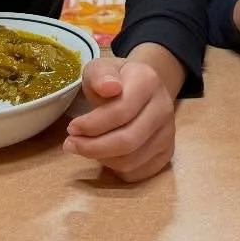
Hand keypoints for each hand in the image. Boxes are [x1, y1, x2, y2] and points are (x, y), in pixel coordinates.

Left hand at [64, 44, 181, 181]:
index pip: (121, 111)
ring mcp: (168, 134)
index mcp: (148, 82)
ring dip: (101, 159)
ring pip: (132, 160)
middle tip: (71, 144)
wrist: (143, 89)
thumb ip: (100, 75)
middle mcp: (164, 109)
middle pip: (128, 140)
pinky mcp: (166, 153)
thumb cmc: (115, 80)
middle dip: (93, 147)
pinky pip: (137, 173)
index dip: (93, 124)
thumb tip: (109, 88)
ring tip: (85, 147)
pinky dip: (114, 169)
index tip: (72, 127)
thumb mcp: (101, 68)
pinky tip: (104, 155)